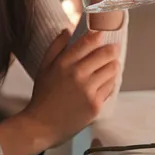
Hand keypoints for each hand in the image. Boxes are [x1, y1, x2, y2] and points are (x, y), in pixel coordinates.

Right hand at [26, 29, 120, 148]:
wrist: (42, 125)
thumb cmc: (42, 96)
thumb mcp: (44, 67)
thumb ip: (56, 47)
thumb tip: (68, 30)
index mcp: (64, 63)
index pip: (87, 42)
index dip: (98, 34)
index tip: (102, 32)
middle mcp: (78, 75)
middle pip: (105, 54)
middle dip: (111, 49)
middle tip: (113, 48)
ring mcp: (88, 90)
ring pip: (112, 70)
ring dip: (113, 65)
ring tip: (111, 64)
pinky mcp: (96, 104)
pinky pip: (110, 87)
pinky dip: (110, 82)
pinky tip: (105, 81)